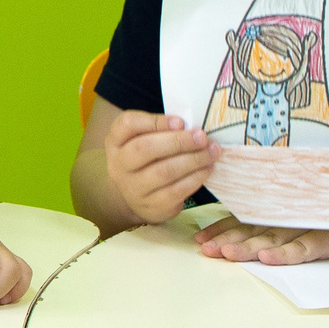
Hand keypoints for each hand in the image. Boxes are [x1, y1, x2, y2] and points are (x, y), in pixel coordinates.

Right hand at [105, 111, 217, 225]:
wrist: (136, 197)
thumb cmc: (146, 160)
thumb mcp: (143, 140)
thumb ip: (161, 130)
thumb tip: (192, 128)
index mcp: (116, 141)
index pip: (128, 124)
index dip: (155, 121)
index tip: (180, 122)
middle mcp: (119, 164)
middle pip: (145, 148)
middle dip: (178, 141)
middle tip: (202, 137)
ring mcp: (132, 188)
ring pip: (164, 171)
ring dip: (193, 160)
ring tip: (212, 152)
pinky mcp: (151, 206)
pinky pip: (176, 191)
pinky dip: (195, 178)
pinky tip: (207, 169)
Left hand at [195, 215, 328, 264]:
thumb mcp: (305, 211)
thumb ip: (277, 218)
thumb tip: (241, 231)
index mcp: (281, 210)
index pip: (245, 219)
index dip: (222, 229)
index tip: (200, 239)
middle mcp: (291, 216)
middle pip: (253, 230)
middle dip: (227, 241)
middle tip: (205, 249)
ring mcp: (309, 225)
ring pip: (273, 238)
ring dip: (248, 247)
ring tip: (227, 253)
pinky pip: (304, 247)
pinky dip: (285, 253)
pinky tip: (268, 258)